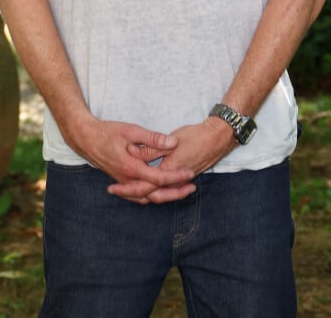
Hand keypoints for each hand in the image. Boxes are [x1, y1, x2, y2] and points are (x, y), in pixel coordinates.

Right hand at [74, 118, 196, 204]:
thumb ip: (152, 138)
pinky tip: (158, 192)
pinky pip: (137, 197)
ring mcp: (123, 183)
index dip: (177, 177)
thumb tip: (173, 143)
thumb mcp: (131, 130)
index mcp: (132, 168)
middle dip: (176, 192)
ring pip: (146, 198)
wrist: (85, 138)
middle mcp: (128, 180)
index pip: (160, 178)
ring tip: (180, 191)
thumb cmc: (107, 132)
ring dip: (164, 196)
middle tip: (192, 187)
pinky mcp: (120, 181)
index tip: (190, 172)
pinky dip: (150, 197)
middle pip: (155, 195)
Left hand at [110, 117, 235, 203]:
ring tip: (125, 190)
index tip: (112, 188)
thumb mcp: (172, 139)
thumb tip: (136, 153)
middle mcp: (174, 179)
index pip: (144, 185)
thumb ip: (154, 147)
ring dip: (141, 193)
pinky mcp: (184, 178)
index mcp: (169, 169)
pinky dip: (153, 191)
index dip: (127, 188)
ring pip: (157, 194)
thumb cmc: (196, 136)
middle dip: (131, 194)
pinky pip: (165, 190)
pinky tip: (146, 185)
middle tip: (114, 191)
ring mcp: (180, 181)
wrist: (218, 138)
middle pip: (149, 194)